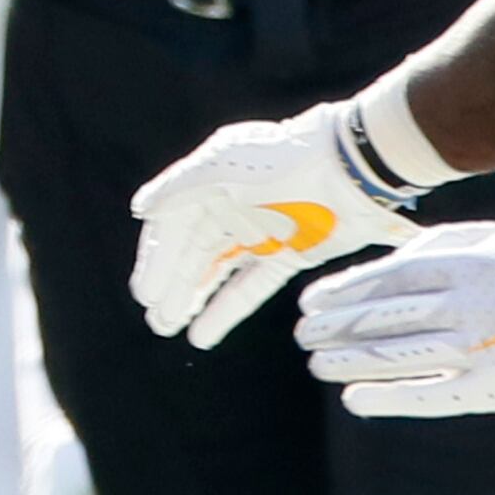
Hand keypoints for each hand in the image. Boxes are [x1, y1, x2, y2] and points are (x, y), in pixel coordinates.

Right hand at [127, 103, 422, 349]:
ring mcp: (260, 232)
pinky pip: (249, 287)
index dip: (157, 259)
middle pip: (192, 252)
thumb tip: (140, 208)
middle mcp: (231, 206)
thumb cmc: (288, 158)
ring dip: (191, 299)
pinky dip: (226, 310)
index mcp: (211, 180)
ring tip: (166, 328)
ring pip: (216, 272)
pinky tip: (202, 336)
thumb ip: (181, 186)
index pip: (173, 224)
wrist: (353, 169)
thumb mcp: (225, 165)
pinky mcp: (289, 254)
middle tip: (155, 318)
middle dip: (172, 285)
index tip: (145, 292)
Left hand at [296, 220, 494, 416]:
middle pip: (388, 318)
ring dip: (351, 362)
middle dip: (337, 327)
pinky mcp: (489, 389)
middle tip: (303, 334)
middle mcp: (473, 308)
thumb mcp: (485, 239)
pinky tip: (353, 398)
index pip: (393, 278)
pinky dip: (388, 398)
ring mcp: (481, 351)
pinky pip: (430, 396)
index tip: (311, 301)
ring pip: (400, 357)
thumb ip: (430, 245)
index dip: (346, 290)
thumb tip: (372, 270)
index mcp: (470, 266)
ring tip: (316, 362)